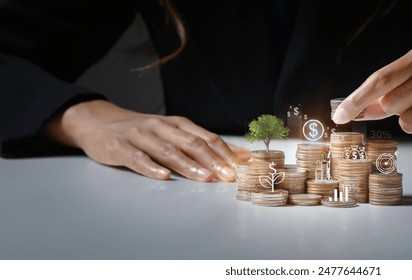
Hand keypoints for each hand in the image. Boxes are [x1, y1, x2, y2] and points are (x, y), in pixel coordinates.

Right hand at [42, 100, 250, 180]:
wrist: (99, 122)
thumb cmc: (143, 131)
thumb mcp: (173, 132)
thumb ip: (202, 143)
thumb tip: (238, 155)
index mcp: (177, 124)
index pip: (206, 138)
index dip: (226, 152)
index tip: (242, 166)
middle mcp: (161, 127)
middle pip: (192, 144)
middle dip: (213, 160)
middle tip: (229, 176)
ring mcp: (140, 137)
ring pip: (168, 151)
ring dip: (189, 165)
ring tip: (206, 177)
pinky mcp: (120, 147)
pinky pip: (138, 158)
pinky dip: (152, 167)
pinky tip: (164, 176)